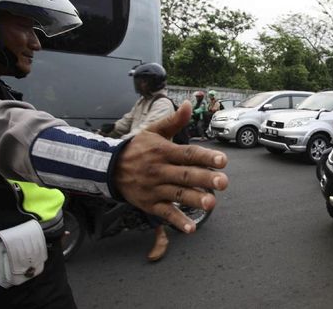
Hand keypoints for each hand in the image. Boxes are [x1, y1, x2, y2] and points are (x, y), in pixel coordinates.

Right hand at [114, 100, 228, 233]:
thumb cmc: (138, 148)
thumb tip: (189, 103)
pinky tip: (191, 229)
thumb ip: (174, 120)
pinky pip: (165, 213)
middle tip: (224, 183)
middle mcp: (159, 170)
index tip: (223, 160)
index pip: (188, 153)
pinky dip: (177, 221)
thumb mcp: (153, 131)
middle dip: (205, 179)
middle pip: (185, 175)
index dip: (205, 156)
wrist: (108, 168)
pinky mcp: (149, 204)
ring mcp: (154, 188)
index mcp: (163, 151)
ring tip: (211, 203)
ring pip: (177, 194)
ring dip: (194, 199)